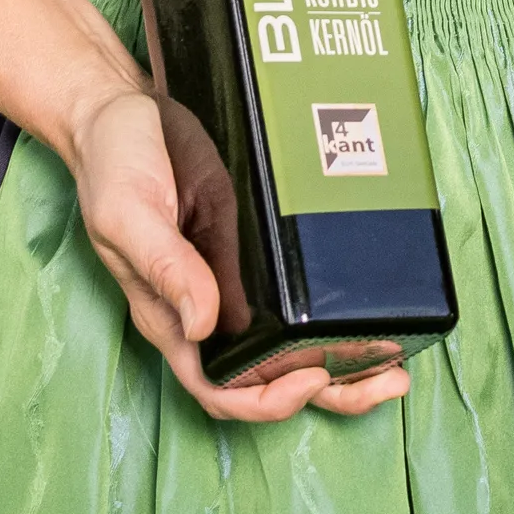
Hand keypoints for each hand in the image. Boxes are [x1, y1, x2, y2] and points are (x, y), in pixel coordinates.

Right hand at [63, 84, 407, 423]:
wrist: (125, 113)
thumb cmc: (113, 165)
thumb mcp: (127, 213)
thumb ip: (164, 267)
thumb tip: (202, 326)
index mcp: (172, 317)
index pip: (220, 388)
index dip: (267, 400)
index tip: (314, 379)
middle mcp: (210, 311)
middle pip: (270, 379)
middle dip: (333, 391)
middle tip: (391, 380)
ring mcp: (237, 281)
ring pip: (294, 344)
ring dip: (347, 361)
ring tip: (400, 360)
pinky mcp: (258, 248)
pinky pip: (300, 292)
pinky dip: (338, 309)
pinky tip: (378, 303)